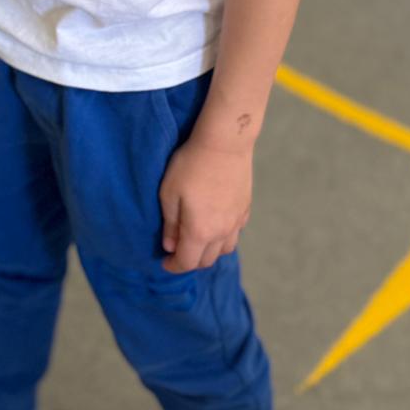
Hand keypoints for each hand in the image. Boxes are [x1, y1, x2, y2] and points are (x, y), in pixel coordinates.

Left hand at [159, 129, 253, 273]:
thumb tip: (170, 246)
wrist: (225, 143)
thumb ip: (170, 224)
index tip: (164, 262)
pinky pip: (235, 232)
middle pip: (207, 260)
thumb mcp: (169, 193)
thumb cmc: (190, 166)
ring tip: (197, 240)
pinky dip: (224, 236)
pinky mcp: (245, 208)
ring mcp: (237, 221)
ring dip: (210, 251)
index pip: (187, 262)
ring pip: (225, 249)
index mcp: (200, 232)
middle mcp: (222, 232)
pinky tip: (216, 224)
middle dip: (191, 261)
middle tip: (178, 251)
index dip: (174, 266)